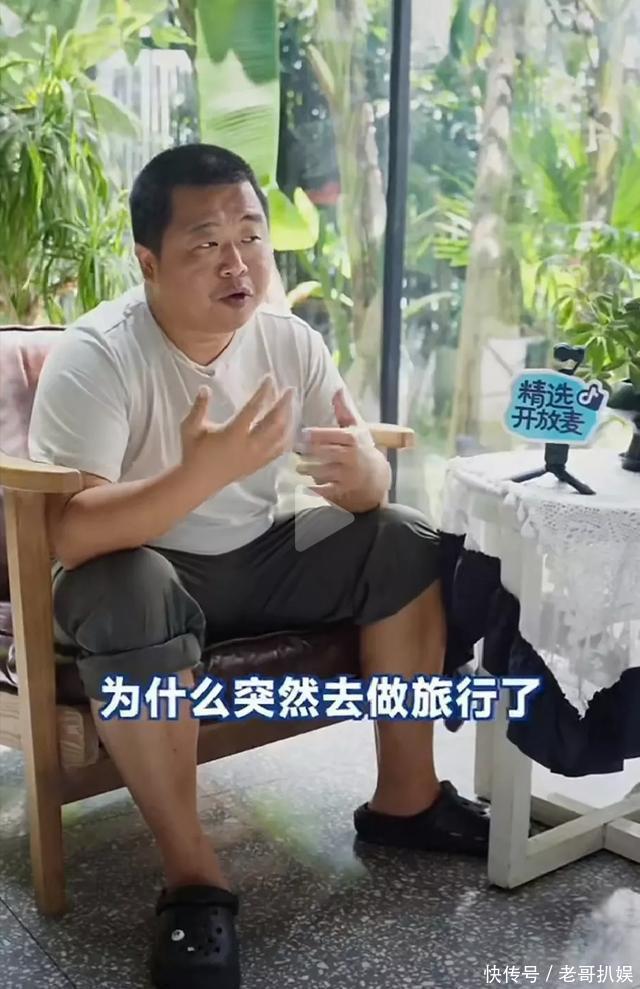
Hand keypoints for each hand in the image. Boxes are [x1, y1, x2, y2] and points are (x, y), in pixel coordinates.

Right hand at [181, 377, 294, 493]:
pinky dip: (286, 438)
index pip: (253, 408)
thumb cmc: (193, 452)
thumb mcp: (190, 427)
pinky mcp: (258, 464)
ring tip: (290, 406)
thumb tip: (205, 388)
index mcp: (233, 434)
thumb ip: (199, 407)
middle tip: (290, 390)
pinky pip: (278, 451)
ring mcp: (256, 456)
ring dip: (287, 419)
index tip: (269, 379)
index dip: (263, 392)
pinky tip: (289, 429)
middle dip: (283, 404)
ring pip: (279, 436)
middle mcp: (249, 445)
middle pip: (274, 422)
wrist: (198, 481)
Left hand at [297, 388, 381, 503]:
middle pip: (326, 453)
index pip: (333, 435)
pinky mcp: (342, 489)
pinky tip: (303, 486)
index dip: (316, 434)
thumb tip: (337, 389)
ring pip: (324, 471)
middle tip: (294, 449)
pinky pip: (325, 489)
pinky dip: (314, 489)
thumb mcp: (356, 428)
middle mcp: (350, 456)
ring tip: (298, 467)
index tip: (302, 433)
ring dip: (309, 470)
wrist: (375, 477)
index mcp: (352, 439)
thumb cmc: (361, 448)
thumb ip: (344, 410)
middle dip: (310, 451)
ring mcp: (346, 474)